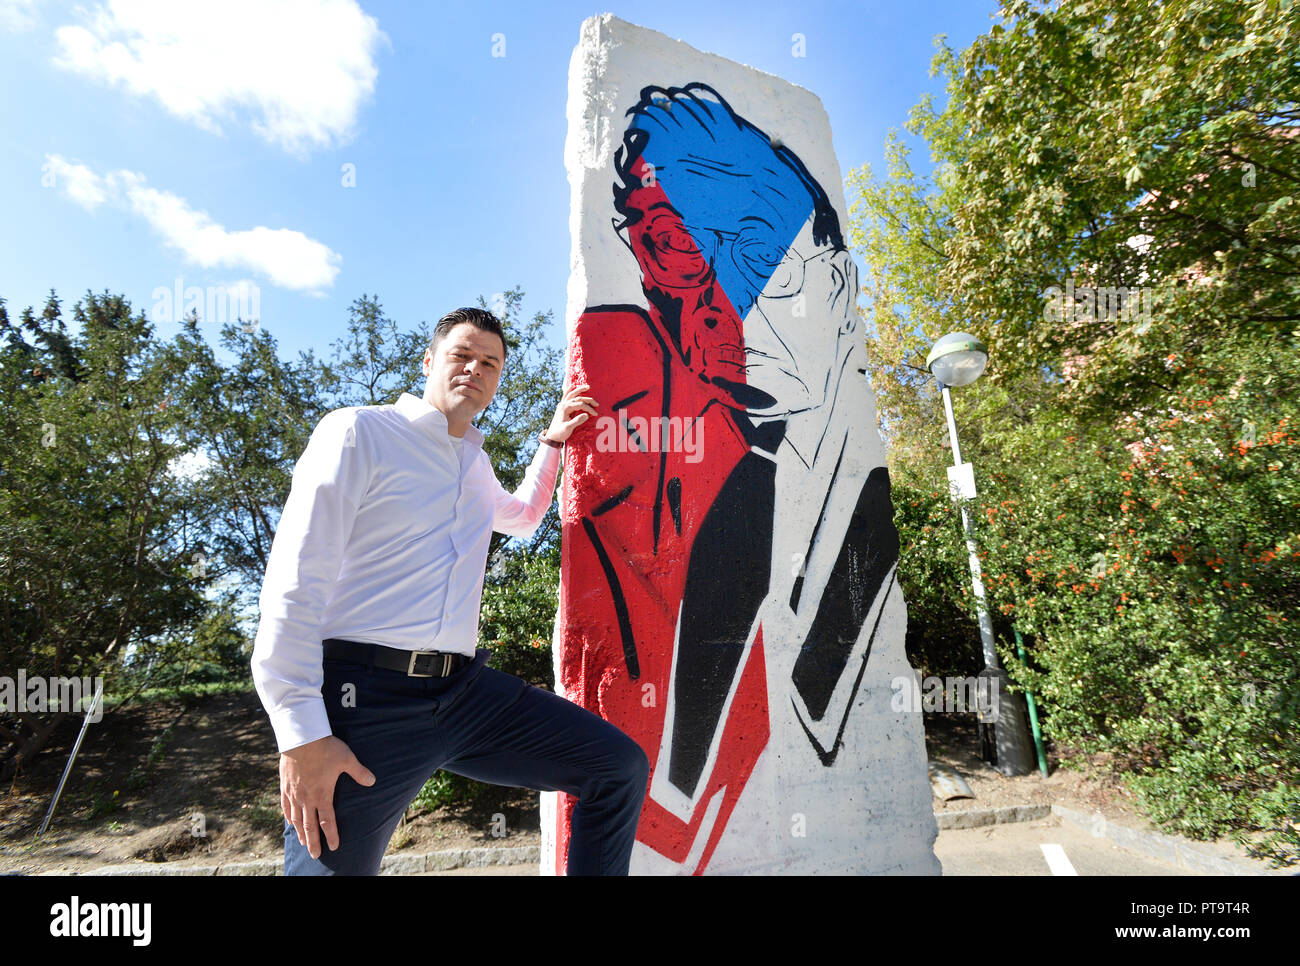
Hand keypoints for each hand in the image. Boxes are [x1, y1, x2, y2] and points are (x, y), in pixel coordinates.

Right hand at [280, 734, 375, 859]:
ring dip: (300, 832)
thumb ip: (359, 772)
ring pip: (296, 819)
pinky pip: (285, 806)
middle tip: (315, 855)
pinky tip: (289, 822)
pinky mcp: (284, 786)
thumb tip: (372, 781)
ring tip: (303, 843)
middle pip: (309, 826)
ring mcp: (294, 793)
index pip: (327, 821)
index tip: (333, 846)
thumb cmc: (326, 748)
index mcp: (322, 795)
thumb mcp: (347, 759)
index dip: (331, 835)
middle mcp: (306, 798)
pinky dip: (288, 816)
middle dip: (313, 842)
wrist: (301, 738)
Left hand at [543, 382, 598, 443]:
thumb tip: (587, 415)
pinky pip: (565, 396)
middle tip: (596, 404)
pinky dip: (569, 390)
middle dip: (588, 399)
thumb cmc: (560, 433)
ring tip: (587, 387)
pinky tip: (572, 386)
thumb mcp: (568, 428)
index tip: (595, 414)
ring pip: (572, 394)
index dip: (589, 409)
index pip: (581, 405)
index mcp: (566, 408)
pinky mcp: (561, 406)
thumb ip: (577, 421)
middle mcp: (563, 404)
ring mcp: (562, 405)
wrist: (552, 436)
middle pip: (578, 398)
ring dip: (580, 390)